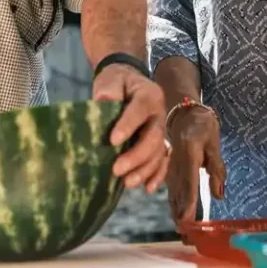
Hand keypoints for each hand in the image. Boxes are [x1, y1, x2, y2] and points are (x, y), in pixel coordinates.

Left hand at [93, 63, 168, 192]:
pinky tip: (147, 188)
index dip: (128, 125)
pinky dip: (157, 175)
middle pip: (154, 137)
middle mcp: (159, 114)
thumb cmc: (117, 82)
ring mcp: (160, 130)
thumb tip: (104, 100)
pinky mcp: (158, 143)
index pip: (141, 109)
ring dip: (145, 170)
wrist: (127, 84)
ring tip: (127, 182)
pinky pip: (162, 161)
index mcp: (149, 95)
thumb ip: (109, 89)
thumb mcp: (111, 79)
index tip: (112, 141)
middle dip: (137, 155)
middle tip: (116, 169)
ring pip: (159, 153)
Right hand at [166, 103, 224, 225]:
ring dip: (178, 215)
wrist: (183, 114)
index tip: (188, 220)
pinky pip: (172, 192)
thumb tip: (219, 196)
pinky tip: (176, 218)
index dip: (189, 202)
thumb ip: (216, 168)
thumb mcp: (213, 142)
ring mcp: (172, 169)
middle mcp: (177, 165)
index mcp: (188, 155)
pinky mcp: (171, 172)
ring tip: (182, 234)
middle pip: (180, 194)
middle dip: (182, 216)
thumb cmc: (202, 126)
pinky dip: (174, 206)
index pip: (189, 182)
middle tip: (186, 237)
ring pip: (174, 195)